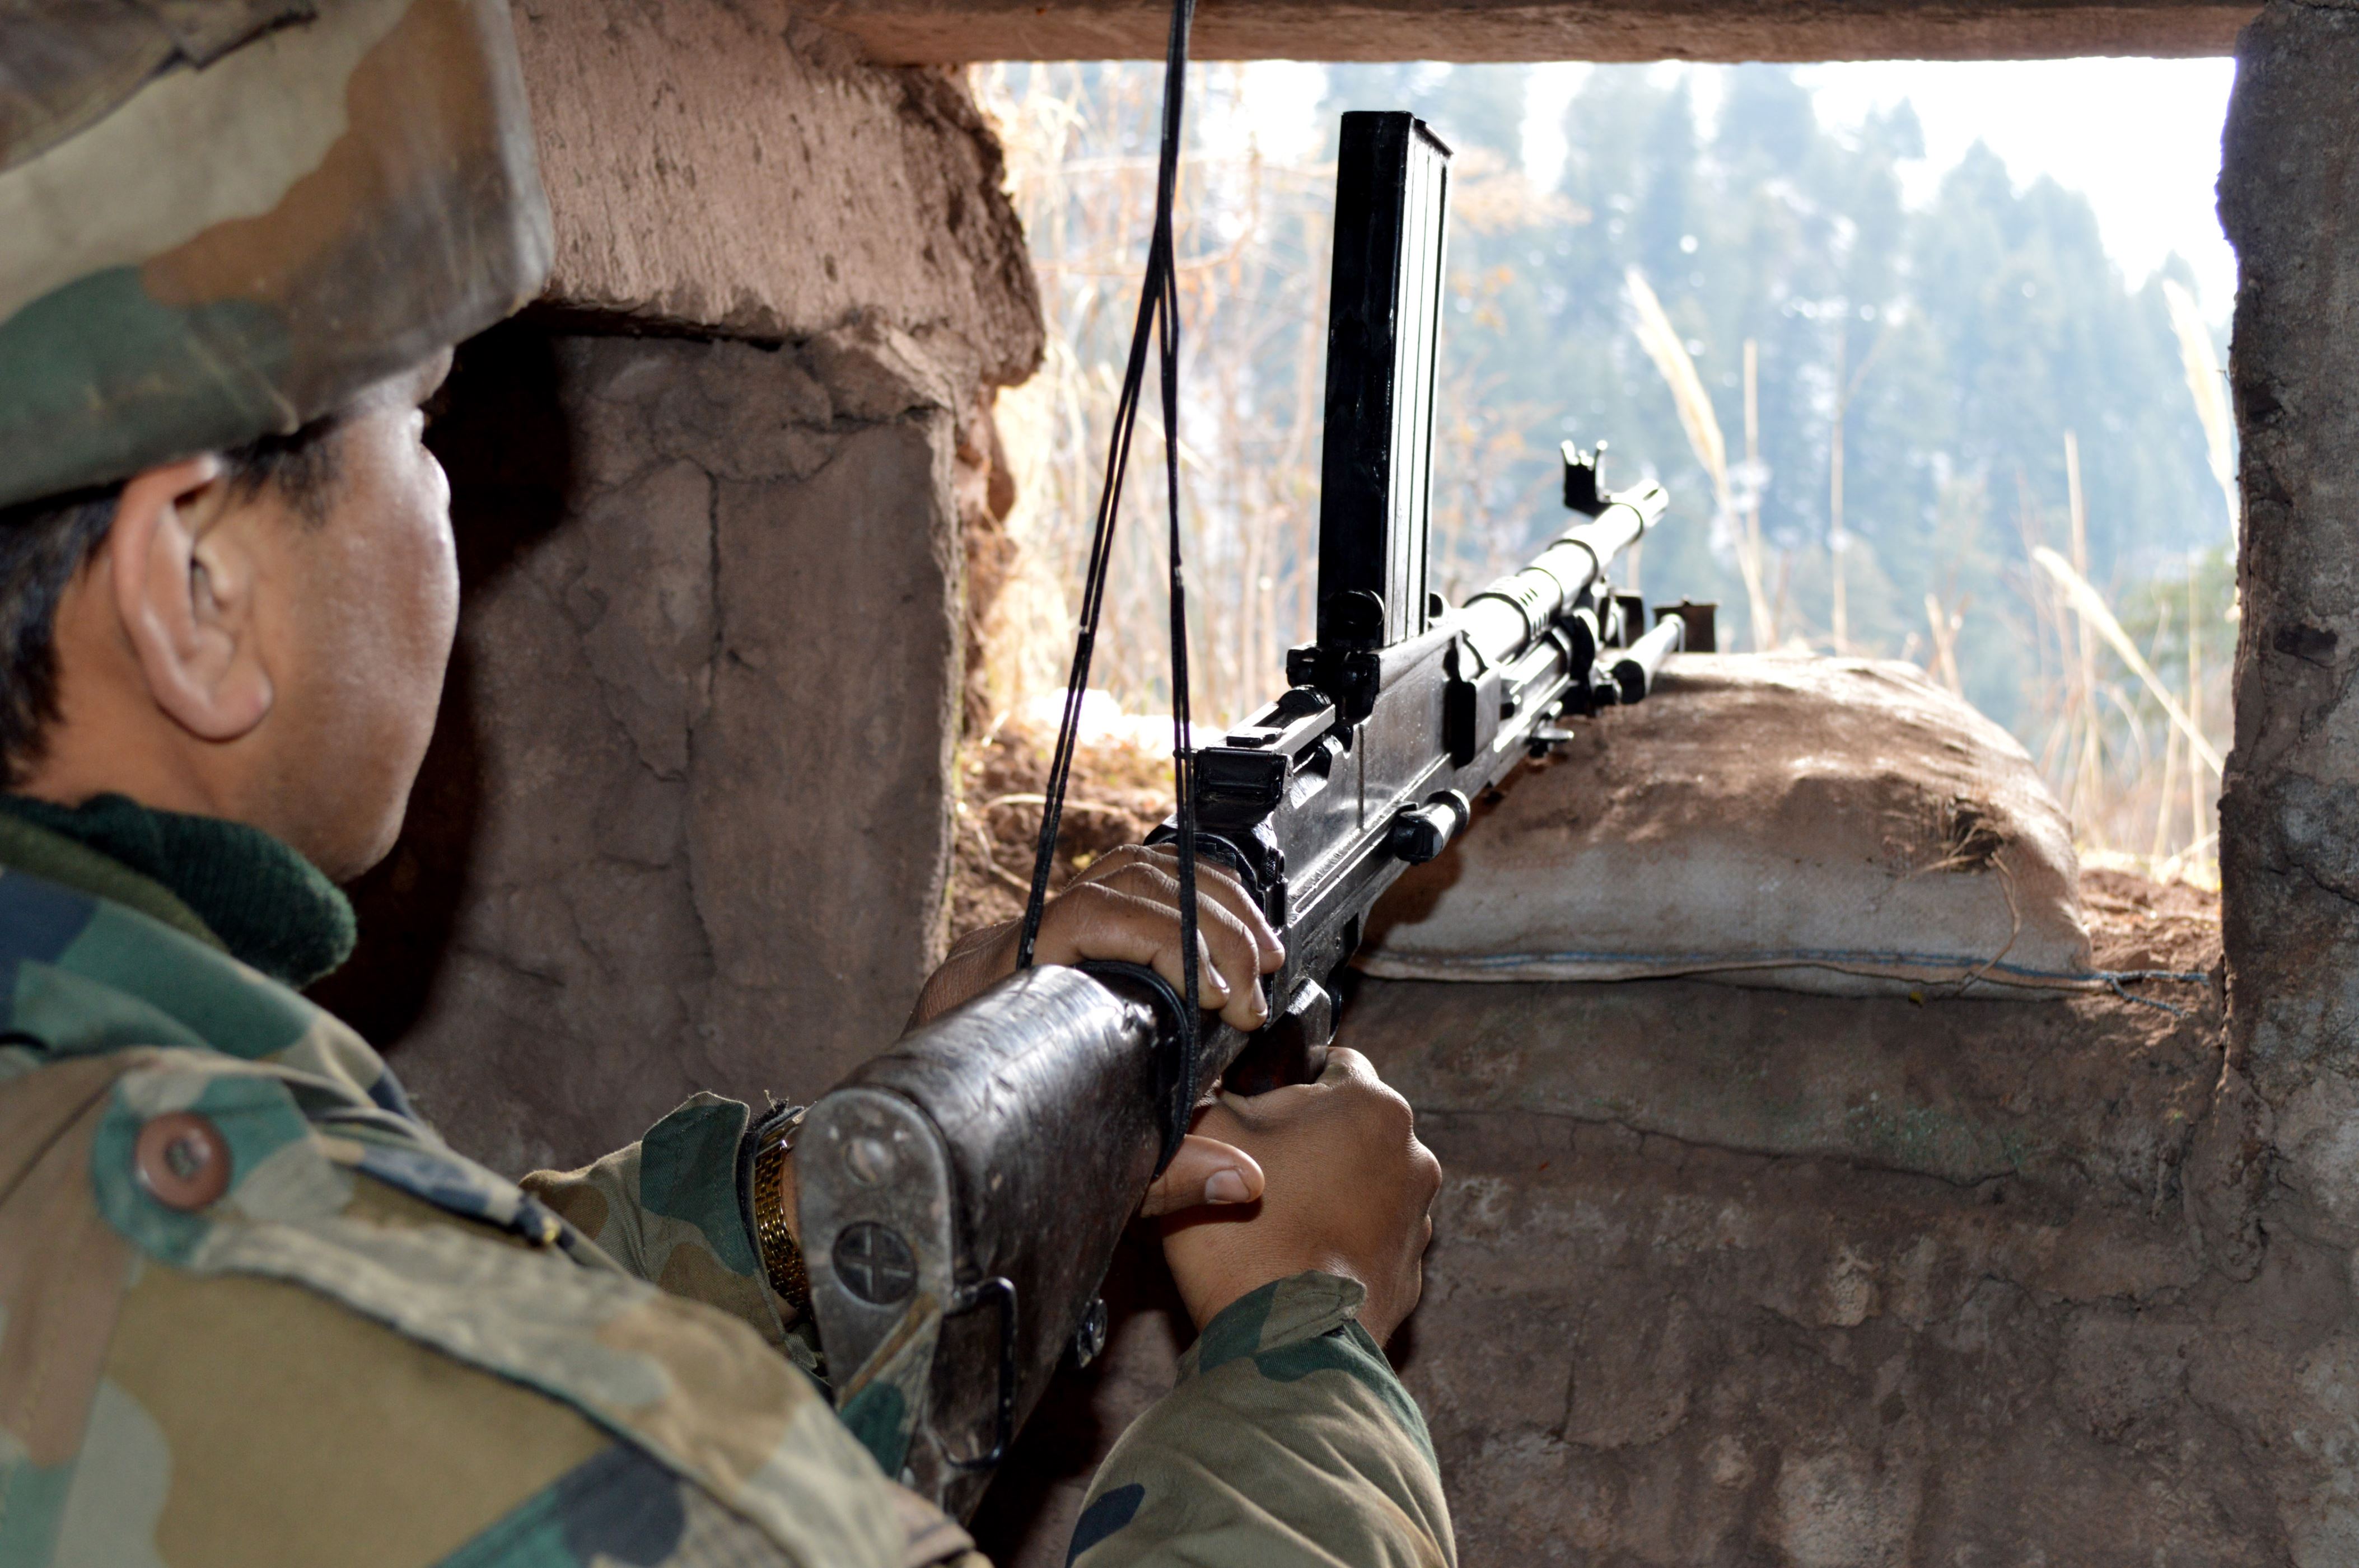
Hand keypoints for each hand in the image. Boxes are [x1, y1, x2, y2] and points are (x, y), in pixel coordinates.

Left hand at [905, 845, 1285, 1219]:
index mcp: (991, 990)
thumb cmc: (980, 1160)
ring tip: (1262, 957)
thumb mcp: (1068, 1178)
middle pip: (1120, 880)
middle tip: (1253, 989)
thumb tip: (1244, 1180)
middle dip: (1208, 926)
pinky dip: (1191, 889)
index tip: (1220, 998)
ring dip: (1212, 901)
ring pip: (1127, 868)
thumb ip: (1160, 1179)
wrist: (913, 1152)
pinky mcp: (1053, 931)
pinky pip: (1126, 878)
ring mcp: (1028, 931)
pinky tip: (1233, 922)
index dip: (1165, 941)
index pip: (1084, 915)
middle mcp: (1004, 947)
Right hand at [1158, 1047, 1440, 1343]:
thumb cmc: (1245, 1232)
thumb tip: (1233, 1092)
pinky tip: (1298, 1259)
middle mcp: (1413, 1154)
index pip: (1334, 1063)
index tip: (1256, 1115)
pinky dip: (1341, 1239)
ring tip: (1276, 1222)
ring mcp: (1419, 1218)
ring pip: (1364, 1182)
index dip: (1287, 1083)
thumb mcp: (1208, 1133)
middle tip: (1256, 1173)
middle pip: (1351, 1127)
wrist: (1282, 1344)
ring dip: (1329, 1190)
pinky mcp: (1411, 1272)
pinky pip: (1370, 1237)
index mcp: (1373, 1106)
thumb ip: (1225, 1095)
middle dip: (1310, 1141)